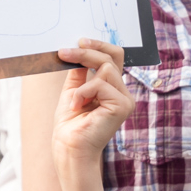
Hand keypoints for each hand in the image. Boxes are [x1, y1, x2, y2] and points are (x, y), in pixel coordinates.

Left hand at [51, 38, 133, 169]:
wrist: (69, 149)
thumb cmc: (70, 126)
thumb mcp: (72, 91)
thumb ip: (79, 72)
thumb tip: (78, 50)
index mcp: (112, 88)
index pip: (113, 57)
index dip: (98, 45)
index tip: (77, 41)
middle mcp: (122, 92)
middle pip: (112, 57)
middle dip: (88, 51)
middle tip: (65, 51)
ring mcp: (125, 99)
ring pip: (106, 68)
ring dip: (81, 81)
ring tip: (72, 101)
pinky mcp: (123, 106)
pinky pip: (100, 84)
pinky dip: (82, 93)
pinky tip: (76, 107)